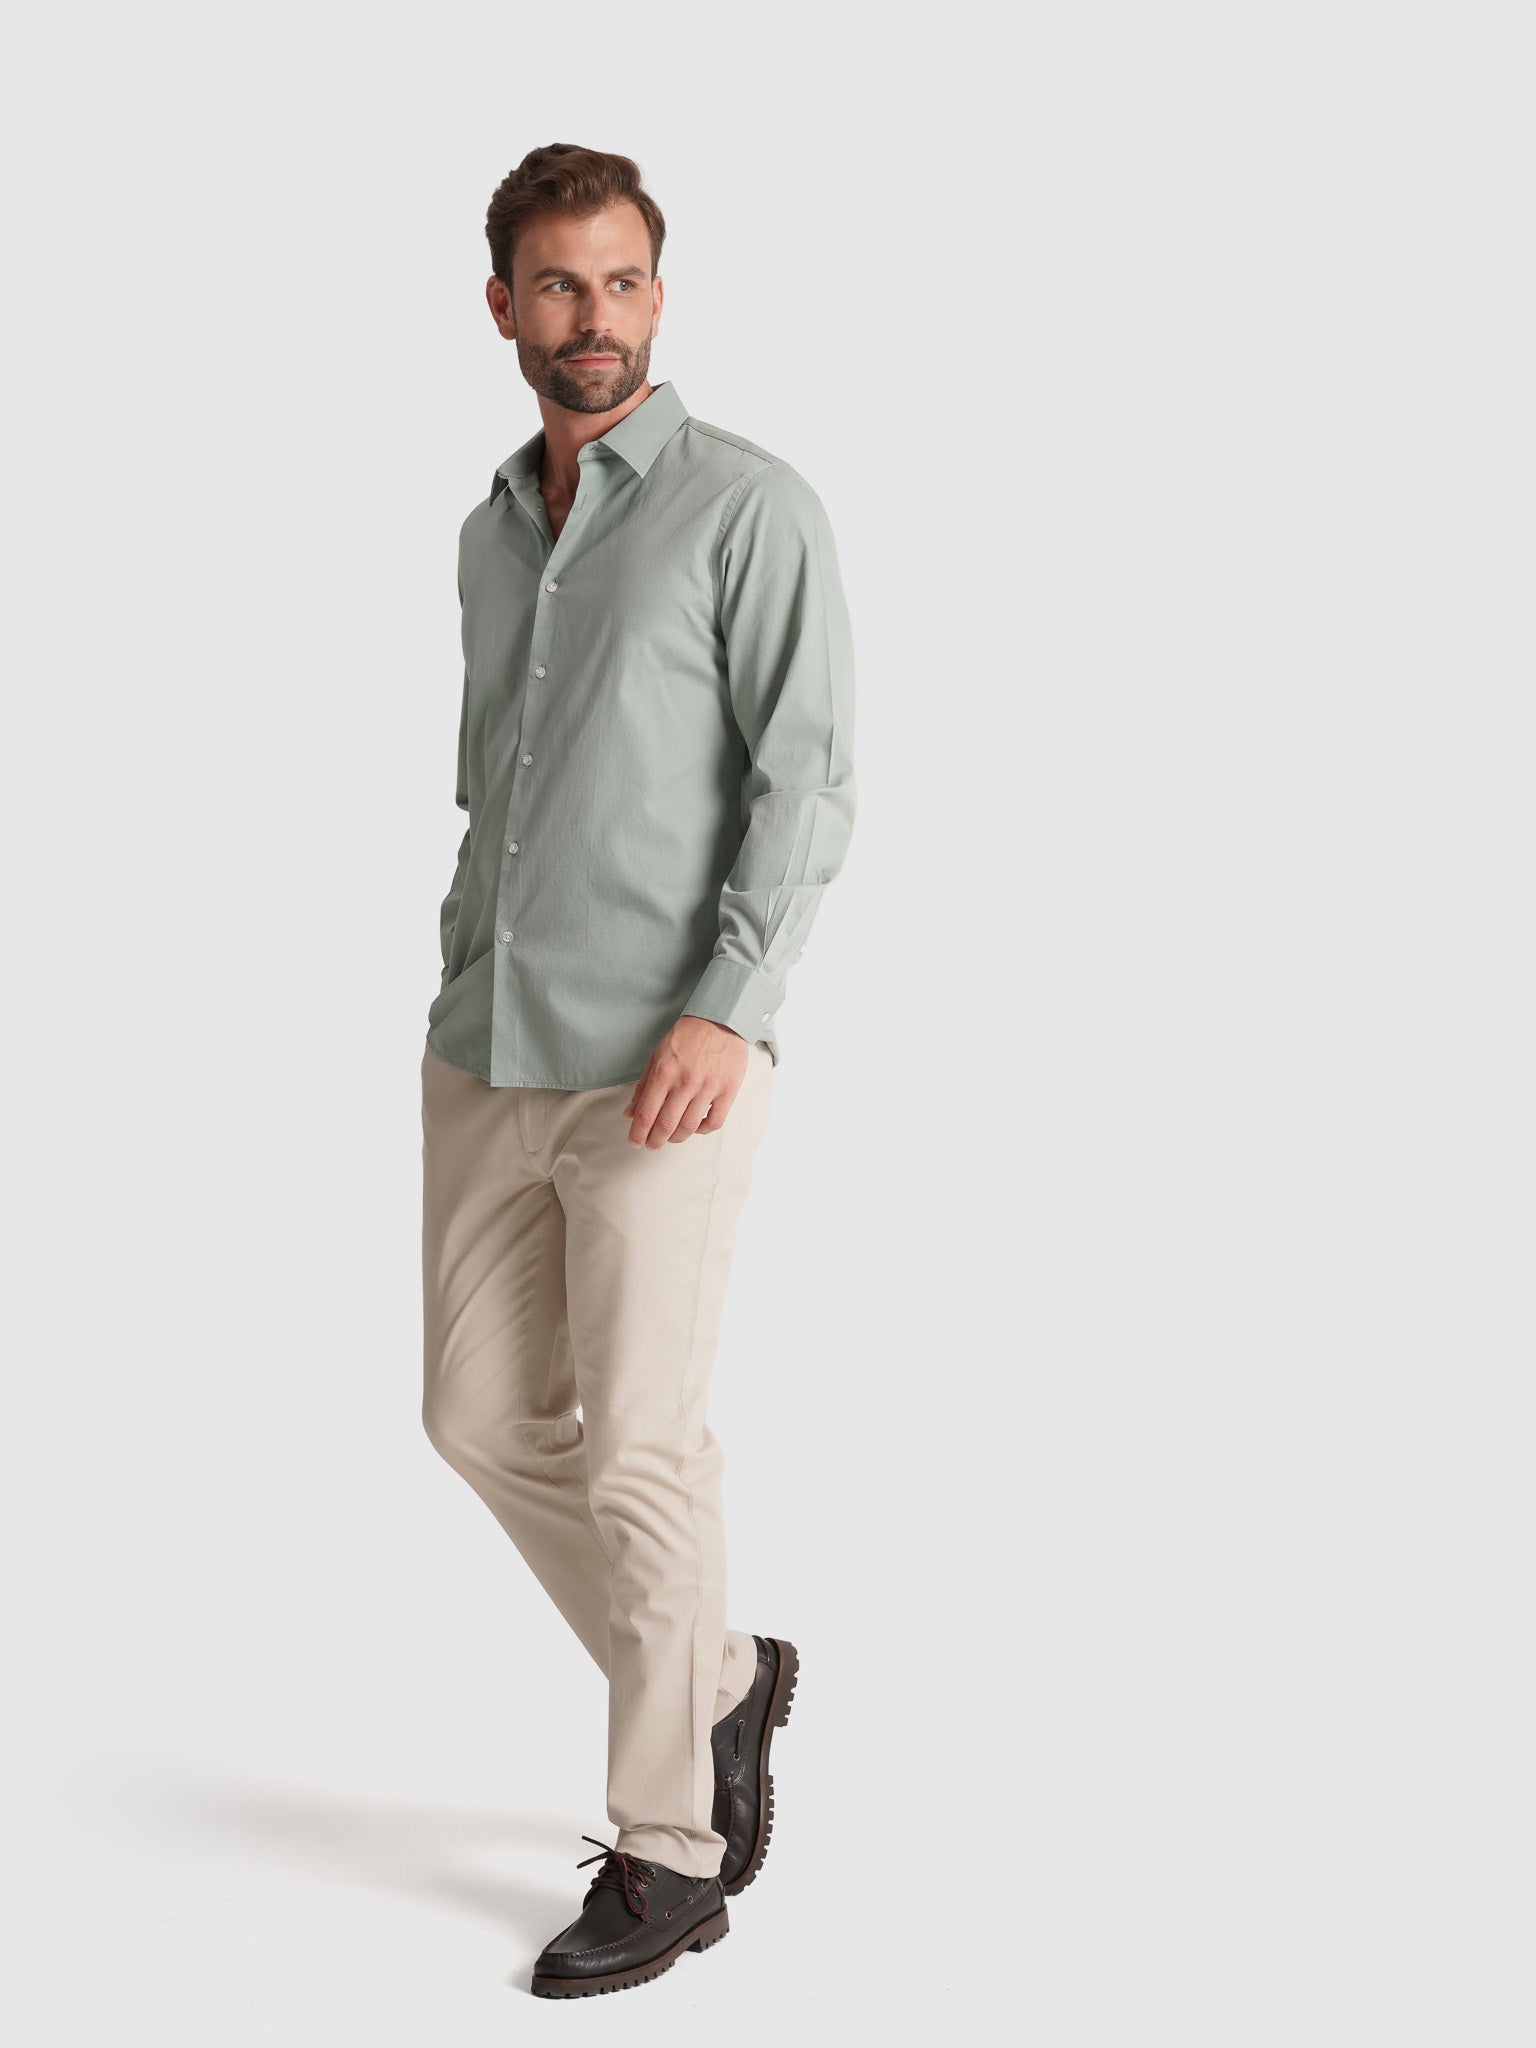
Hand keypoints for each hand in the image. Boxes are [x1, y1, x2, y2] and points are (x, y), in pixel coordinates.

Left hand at [621, 1017, 748, 1147]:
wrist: (721, 1019)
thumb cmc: (687, 1036)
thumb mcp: (657, 1055)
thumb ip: (643, 1086)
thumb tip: (630, 1113)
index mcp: (664, 1072)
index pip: (646, 1113)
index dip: (638, 1133)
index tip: (635, 1141)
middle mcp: (685, 1082)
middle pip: (666, 1125)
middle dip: (655, 1141)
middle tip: (652, 1145)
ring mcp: (708, 1087)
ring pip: (689, 1127)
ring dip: (676, 1138)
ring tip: (671, 1137)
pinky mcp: (728, 1090)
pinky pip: (715, 1122)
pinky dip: (702, 1130)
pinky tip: (695, 1127)